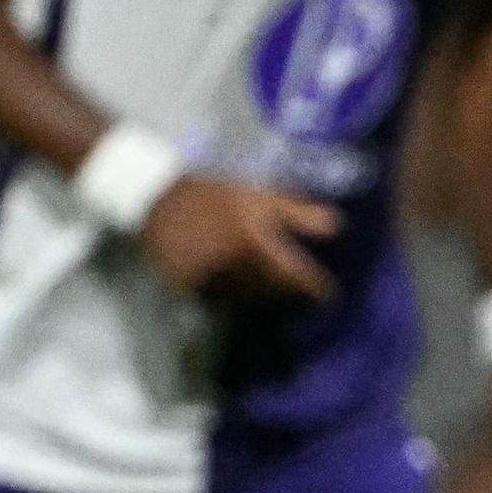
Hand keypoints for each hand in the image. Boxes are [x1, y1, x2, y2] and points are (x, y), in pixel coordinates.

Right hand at [136, 175, 337, 303]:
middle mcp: (233, 264)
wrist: (153, 197)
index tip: (329, 297)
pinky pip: (219, 300)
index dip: (314, 288)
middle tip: (302, 295)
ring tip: (274, 292)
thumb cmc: (213, 192)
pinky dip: (234, 297)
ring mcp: (208, 278)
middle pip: (271, 290)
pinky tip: (241, 290)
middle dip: (288, 293)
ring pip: (246, 298)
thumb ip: (298, 212)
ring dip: (263, 297)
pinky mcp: (188, 287)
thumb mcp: (258, 193)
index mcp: (254, 240)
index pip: (294, 275)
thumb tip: (338, 225)